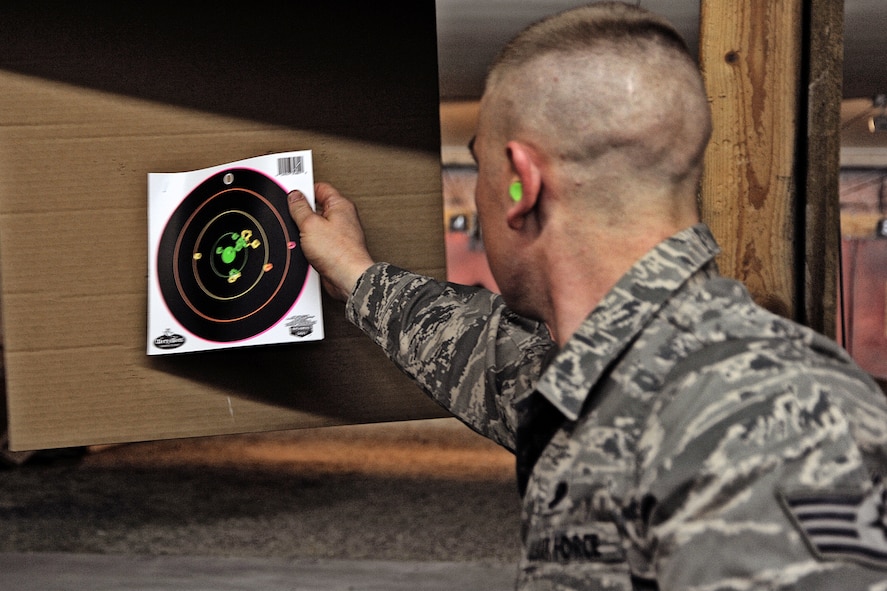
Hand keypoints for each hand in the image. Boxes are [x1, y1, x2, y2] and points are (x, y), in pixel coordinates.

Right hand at [287, 182, 374, 300]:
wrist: (348, 278)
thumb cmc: (339, 252)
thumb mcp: (310, 224)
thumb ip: (300, 208)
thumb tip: (294, 196)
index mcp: (340, 205)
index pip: (320, 188)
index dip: (304, 191)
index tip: (291, 196)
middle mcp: (342, 218)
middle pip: (316, 208)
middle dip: (302, 214)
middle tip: (295, 219)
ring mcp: (339, 234)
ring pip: (316, 227)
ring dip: (305, 232)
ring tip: (302, 238)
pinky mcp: (335, 249)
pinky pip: (318, 242)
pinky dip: (310, 245)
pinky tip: (306, 250)